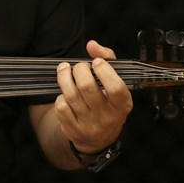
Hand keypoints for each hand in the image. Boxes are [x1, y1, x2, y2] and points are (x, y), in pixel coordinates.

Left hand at [54, 39, 132, 154]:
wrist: (98, 138)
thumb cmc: (107, 101)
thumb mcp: (115, 82)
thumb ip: (108, 59)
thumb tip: (92, 44)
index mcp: (122, 105)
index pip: (116, 88)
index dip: (104, 71)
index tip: (96, 62)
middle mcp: (107, 117)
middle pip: (87, 87)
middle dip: (79, 70)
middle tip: (79, 66)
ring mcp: (89, 125)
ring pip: (70, 95)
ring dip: (64, 77)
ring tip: (64, 69)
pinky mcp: (73, 129)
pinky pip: (61, 107)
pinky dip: (61, 95)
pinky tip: (65, 92)